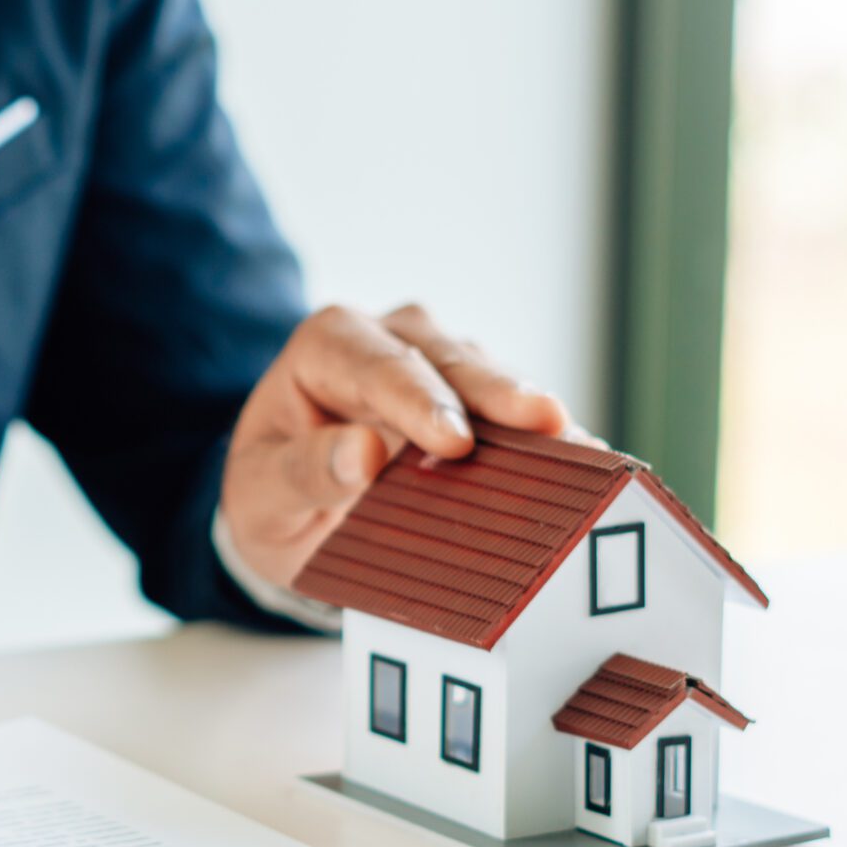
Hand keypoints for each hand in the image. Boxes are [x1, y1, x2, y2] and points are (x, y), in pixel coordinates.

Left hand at [221, 303, 581, 588]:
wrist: (289, 507)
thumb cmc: (269, 490)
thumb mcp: (261, 491)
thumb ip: (304, 471)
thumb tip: (362, 454)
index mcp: (327, 345)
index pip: (377, 364)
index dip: (420, 400)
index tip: (454, 442)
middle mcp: (390, 339)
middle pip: (449, 358)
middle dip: (497, 391)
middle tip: (546, 423)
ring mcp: (439, 367)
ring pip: (491, 378)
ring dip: (533, 414)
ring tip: (579, 449)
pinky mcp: (476, 402)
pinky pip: (515, 415)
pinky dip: (546, 442)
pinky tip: (585, 463)